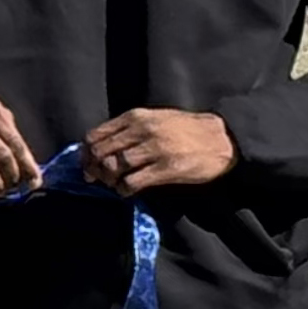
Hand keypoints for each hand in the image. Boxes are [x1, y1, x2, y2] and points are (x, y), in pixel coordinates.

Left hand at [83, 108, 237, 193]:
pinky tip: (126, 191)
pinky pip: (132, 182)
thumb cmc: (186, 129)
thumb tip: (99, 147)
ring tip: (113, 184)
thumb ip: (128, 129)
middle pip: (101, 152)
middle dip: (92, 168)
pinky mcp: (166, 168)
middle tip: (95, 178)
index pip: (96, 135)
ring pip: (114, 167)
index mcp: (136, 117)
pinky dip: (123, 189)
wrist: (222, 137)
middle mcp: (142, 130)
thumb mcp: (155, 119)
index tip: (86, 163)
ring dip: (108, 180)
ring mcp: (155, 149)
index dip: (85, 152)